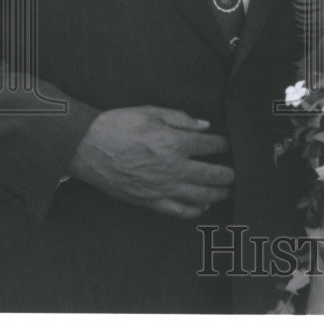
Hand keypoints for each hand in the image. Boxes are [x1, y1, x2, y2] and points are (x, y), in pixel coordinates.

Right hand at [69, 106, 233, 218]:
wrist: (87, 148)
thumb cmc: (117, 125)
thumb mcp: (150, 111)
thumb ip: (181, 119)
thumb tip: (204, 127)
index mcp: (175, 143)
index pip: (211, 145)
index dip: (223, 144)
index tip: (227, 145)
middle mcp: (173, 168)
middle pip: (214, 174)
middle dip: (229, 174)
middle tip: (236, 174)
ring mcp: (163, 188)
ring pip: (202, 196)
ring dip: (219, 194)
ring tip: (227, 191)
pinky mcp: (150, 202)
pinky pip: (179, 211)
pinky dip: (195, 211)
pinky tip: (203, 207)